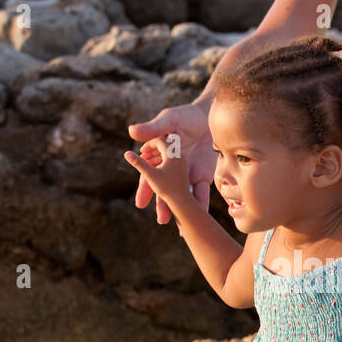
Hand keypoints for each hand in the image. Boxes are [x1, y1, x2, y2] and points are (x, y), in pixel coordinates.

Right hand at [127, 103, 215, 223]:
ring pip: (182, 194)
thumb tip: (131, 131)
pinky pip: (202, 190)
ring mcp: (188, 173)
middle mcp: (172, 169)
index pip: (149, 176)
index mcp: (160, 158)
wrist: (210, 116)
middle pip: (164, 190)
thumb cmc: (185, 116)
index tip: (140, 204)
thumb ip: (152, 128)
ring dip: (180, 209)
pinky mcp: (203, 174)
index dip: (144, 190)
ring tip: (181, 225)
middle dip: (162, 205)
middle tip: (162, 219)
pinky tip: (201, 214)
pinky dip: (201, 202)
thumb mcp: (168, 120)